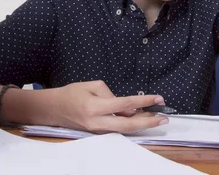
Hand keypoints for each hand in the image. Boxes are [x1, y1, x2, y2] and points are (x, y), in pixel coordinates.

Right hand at [44, 80, 168, 133]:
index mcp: (95, 107)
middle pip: (128, 125)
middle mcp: (98, 122)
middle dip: (149, 122)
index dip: (143, 102)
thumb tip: (126, 107)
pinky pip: (118, 129)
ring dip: (142, 124)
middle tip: (165, 119)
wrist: (53, 109)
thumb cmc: (72, 93)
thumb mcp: (91, 85)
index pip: (125, 104)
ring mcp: (98, 130)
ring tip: (158, 119)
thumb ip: (110, 94)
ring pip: (125, 130)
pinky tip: (142, 119)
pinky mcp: (98, 132)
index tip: (158, 98)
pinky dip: (131, 124)